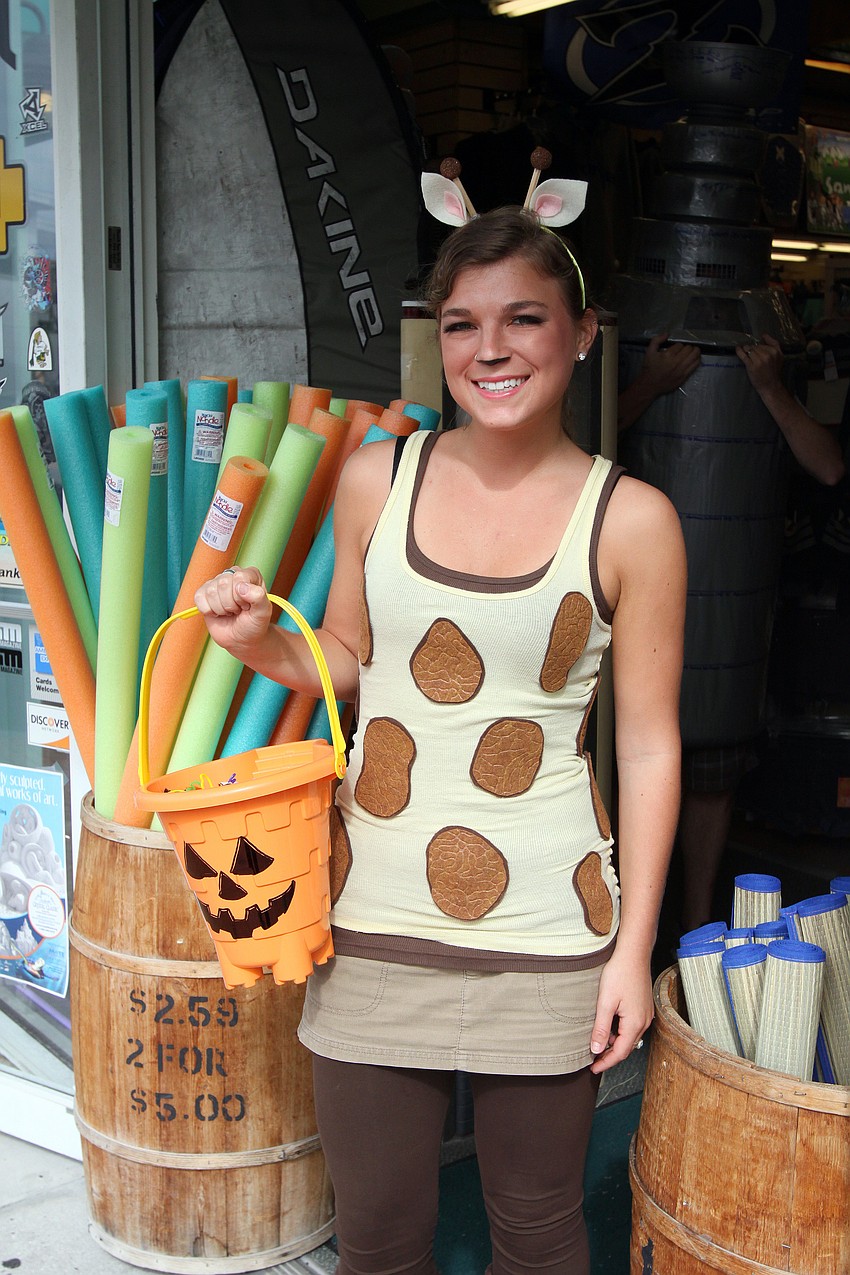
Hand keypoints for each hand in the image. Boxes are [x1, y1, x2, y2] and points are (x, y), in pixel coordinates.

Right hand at [194, 566, 272, 653]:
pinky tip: (217, 613)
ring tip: (229, 612)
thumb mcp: (263, 612)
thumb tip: (241, 586)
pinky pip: (199, 597)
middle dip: (230, 604)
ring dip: (220, 609)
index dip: (242, 597)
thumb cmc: (254, 624)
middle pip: (223, 583)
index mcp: (250, 575)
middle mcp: (232, 575)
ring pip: (210, 591)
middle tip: (237, 610)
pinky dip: (208, 610)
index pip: (239, 577)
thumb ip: (259, 597)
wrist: (242, 640)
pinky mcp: (203, 594)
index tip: (247, 607)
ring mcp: (217, 583)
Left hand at [588, 950, 653, 1073]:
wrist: (633, 954)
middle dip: (610, 1055)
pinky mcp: (644, 1007)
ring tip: (598, 1043)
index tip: (593, 1068)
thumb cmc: (620, 974)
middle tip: (593, 1059)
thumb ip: (601, 1028)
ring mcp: (646, 1014)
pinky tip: (610, 1027)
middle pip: (626, 1047)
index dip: (606, 1062)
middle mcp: (644, 1022)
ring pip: (629, 1037)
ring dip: (615, 1043)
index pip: (620, 1053)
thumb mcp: (606, 1002)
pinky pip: (632, 1027)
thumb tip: (597, 1050)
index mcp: (635, 1024)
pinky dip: (621, 1032)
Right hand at [639, 333, 700, 394]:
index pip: (680, 345)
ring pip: (695, 356)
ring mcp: (682, 370)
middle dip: (687, 347)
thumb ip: (656, 340)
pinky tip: (695, 358)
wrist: (650, 385)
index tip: (675, 348)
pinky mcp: (685, 376)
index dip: (678, 345)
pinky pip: (695, 365)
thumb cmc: (649, 368)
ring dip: (695, 351)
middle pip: (689, 349)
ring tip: (692, 351)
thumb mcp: (649, 352)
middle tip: (684, 349)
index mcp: (668, 355)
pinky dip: (697, 360)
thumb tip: (667, 334)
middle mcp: (676, 362)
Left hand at [736, 332, 783, 394]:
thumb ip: (774, 344)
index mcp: (775, 352)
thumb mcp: (780, 356)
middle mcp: (767, 355)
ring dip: (746, 350)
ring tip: (747, 354)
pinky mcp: (751, 366)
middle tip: (752, 355)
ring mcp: (759, 360)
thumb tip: (764, 335)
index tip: (755, 348)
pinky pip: (743, 355)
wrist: (770, 385)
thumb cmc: (774, 372)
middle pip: (755, 346)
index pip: (762, 344)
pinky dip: (739, 351)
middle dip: (752, 349)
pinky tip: (738, 349)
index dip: (758, 346)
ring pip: (749, 349)